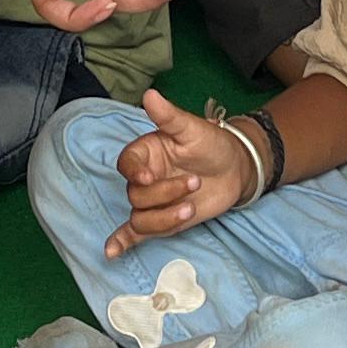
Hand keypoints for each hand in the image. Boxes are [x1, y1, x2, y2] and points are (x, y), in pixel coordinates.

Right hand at [107, 89, 262, 255]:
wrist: (235, 168)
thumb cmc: (212, 143)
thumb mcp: (193, 128)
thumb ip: (169, 116)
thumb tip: (149, 95)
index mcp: (146, 153)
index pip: (127, 163)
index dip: (135, 172)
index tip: (150, 176)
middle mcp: (145, 177)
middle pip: (137, 194)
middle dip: (164, 193)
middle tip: (195, 182)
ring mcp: (153, 201)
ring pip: (141, 217)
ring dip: (162, 217)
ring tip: (189, 208)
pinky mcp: (163, 219)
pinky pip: (136, 232)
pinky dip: (123, 242)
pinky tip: (111, 252)